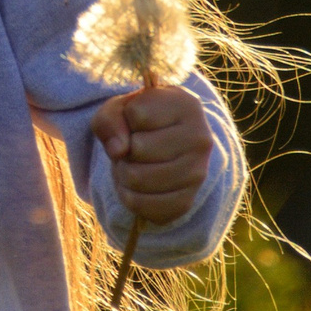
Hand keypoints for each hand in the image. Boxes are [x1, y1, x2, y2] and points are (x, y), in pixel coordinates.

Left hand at [90, 82, 210, 226]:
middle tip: (134, 147)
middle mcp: (200, 139)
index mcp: (188, 106)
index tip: (138, 119)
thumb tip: (119, 150)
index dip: (126, 118)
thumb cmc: (140, 122)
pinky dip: (128, 196)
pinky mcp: (186, 202)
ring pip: (137, 179)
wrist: (165, 147)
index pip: (137, 114)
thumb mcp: (119, 109)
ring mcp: (197, 173)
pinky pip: (141, 204)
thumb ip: (109, 119)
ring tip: (135, 164)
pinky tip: (138, 184)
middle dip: (124, 149)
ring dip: (124, 173)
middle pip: (138, 148)